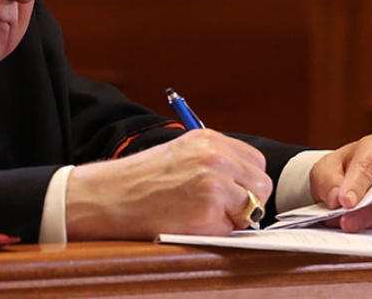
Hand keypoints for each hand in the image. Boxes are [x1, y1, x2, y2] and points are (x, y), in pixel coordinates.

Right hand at [65, 130, 272, 239]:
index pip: (254, 161)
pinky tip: (194, 222)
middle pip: (261, 183)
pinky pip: (235, 227)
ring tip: (203, 214)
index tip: (231, 192)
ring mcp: (214, 182)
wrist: (110, 195)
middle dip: (247, 200)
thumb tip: (244, 182)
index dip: (245, 181)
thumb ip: (213, 160)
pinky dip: (220, 230)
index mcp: (208, 139)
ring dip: (236, 216)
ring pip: (254, 206)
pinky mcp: (209, 208)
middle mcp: (215, 156)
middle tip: (220, 209)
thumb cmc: (140, 180)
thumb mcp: (180, 153)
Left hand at [309, 134, 371, 232]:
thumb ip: (328, 182)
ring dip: (371, 223)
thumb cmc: (341, 170)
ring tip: (348, 225)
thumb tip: (337, 201)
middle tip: (346, 223)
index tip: (345, 202)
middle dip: (367, 211)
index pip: (369, 166)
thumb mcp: (324, 170)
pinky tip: (363, 229)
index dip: (358, 185)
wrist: (350, 180)